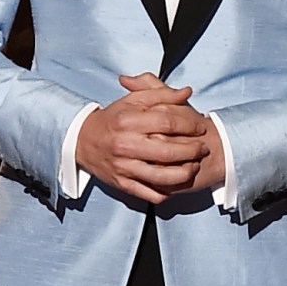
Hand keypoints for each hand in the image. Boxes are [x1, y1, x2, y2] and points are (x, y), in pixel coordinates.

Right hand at [75, 72, 210, 203]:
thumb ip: (161, 93)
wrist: (83, 141)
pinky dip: (167, 191)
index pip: (167, 122)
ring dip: (184, 173)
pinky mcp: (122, 184)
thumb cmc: (114, 118)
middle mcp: (125, 144)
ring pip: (161, 176)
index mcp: (129, 120)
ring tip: (194, 166)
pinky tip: (176, 183)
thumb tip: (187, 92)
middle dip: (192, 150)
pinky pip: (150, 193)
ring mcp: (123, 167)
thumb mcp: (134, 100)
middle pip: (168, 151)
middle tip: (203, 148)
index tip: (200, 126)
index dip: (189, 124)